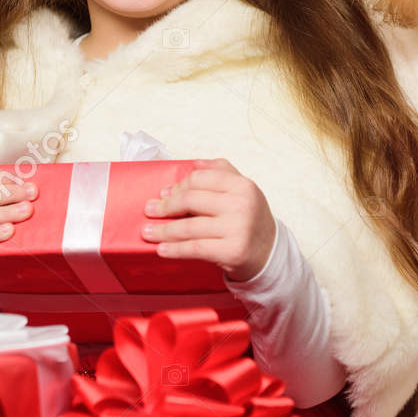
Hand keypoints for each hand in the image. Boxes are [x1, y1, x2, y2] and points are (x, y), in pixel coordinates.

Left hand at [140, 158, 275, 281]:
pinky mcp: (232, 251)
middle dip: (165, 206)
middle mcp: (240, 204)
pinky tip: (162, 249)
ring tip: (148, 232)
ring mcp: (237, 228)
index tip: (164, 193)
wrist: (270, 253)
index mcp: (241, 185)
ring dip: (163, 230)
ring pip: (189, 227)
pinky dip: (175, 249)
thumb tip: (195, 164)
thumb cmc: (250, 219)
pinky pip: (195, 248)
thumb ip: (222, 171)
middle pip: (191, 200)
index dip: (178, 186)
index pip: (199, 179)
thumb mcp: (243, 190)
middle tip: (150, 211)